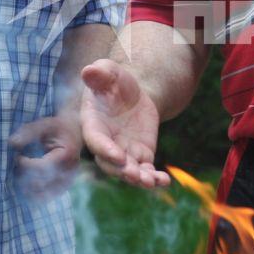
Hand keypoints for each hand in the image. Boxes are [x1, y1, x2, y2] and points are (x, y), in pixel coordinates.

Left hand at [10, 108, 83, 199]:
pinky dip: (31, 193)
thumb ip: (28, 132)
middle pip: (38, 185)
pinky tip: (25, 181)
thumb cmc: (56, 128)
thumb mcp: (44, 125)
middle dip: (22, 177)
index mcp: (66, 157)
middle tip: (16, 166)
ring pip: (39, 195)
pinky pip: (43, 198)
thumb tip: (12, 143)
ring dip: (25, 187)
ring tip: (21, 173)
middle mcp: (68, 174)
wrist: (74, 134)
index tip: (17, 156)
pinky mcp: (61, 190)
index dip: (23, 164)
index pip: (40, 168)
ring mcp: (65, 184)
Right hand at [79, 58, 169, 188]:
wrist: (132, 94)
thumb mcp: (109, 72)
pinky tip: (164, 181)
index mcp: (93, 125)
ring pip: (128, 171)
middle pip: (110, 164)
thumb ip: (100, 72)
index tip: (118, 156)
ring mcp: (123, 152)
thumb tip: (88, 70)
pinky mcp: (140, 156)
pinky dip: (154, 178)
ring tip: (151, 182)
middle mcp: (105, 144)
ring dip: (139, 178)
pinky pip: (145, 170)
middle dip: (122, 171)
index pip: (96, 141)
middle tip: (135, 174)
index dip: (105, 150)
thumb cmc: (114, 82)